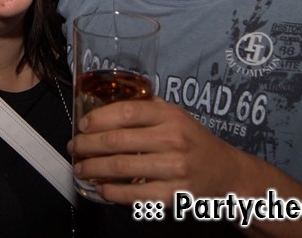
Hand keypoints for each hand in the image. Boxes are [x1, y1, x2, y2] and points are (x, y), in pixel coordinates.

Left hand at [70, 98, 245, 205]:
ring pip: (121, 168)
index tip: (83, 125)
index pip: (126, 112)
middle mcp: (172, 140)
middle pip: (117, 141)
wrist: (226, 172)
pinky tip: (102, 188)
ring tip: (81, 168)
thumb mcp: (176, 115)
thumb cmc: (194, 140)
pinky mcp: (172, 195)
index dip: (98, 119)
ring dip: (93, 168)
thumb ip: (146, 108)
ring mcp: (173, 169)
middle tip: (75, 148)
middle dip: (88, 145)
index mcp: (170, 116)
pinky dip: (112, 192)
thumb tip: (106, 106)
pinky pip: (134, 194)